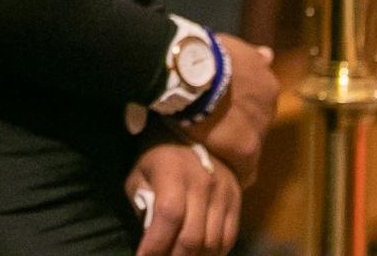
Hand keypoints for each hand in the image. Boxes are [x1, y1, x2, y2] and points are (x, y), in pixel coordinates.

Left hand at [126, 139, 239, 255]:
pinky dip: (214, 254)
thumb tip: (149, 235)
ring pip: (212, 243)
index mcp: (173, 174)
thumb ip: (142, 203)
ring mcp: (223, 194)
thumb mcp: (140, 173)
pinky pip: (228, 238)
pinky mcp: (236, 201)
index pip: (168, 216)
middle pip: (192, 237)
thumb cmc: (159, 155)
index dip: (156, 243)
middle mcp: (202, 185)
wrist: (197, 132)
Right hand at [180, 34, 278, 184]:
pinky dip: (233, 171)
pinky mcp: (246, 150)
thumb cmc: (205, 53)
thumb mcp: (233, 46)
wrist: (190, 72)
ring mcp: (259, 129)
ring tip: (213, 153)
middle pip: (256, 123)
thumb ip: (252, 56)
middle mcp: (269, 107)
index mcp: (265, 82)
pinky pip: (243, 169)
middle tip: (216, 130)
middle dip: (239, 126)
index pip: (258, 101)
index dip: (240, 106)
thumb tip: (268, 53)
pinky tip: (220, 174)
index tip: (225, 109)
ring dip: (234, 148)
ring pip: (250, 144)